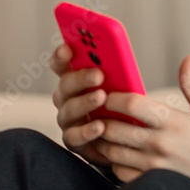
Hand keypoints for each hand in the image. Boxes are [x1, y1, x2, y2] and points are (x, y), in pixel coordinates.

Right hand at [50, 43, 112, 167]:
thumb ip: (116, 70)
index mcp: (75, 80)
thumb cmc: (122, 104)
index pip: (61, 65)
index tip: (67, 48)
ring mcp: (68, 120)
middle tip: (98, 74)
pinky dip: (86, 131)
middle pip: (65, 85)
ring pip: (69, 110)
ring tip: (101, 97)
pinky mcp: (74, 141)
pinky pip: (74, 137)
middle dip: (80, 78)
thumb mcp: (122, 84)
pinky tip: (100, 126)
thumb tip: (120, 54)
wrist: (129, 135)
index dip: (61, 56)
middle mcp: (66, 99)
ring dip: (85, 102)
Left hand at [93, 55, 189, 189]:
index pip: (132, 105)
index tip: (109, 95)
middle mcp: (160, 144)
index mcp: (174, 122)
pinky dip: (113, 162)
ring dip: (103, 140)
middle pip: (114, 129)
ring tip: (105, 130)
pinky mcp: (149, 182)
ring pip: (111, 151)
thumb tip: (188, 59)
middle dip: (101, 119)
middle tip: (99, 112)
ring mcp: (153, 165)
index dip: (114, 97)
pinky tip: (119, 152)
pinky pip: (118, 172)